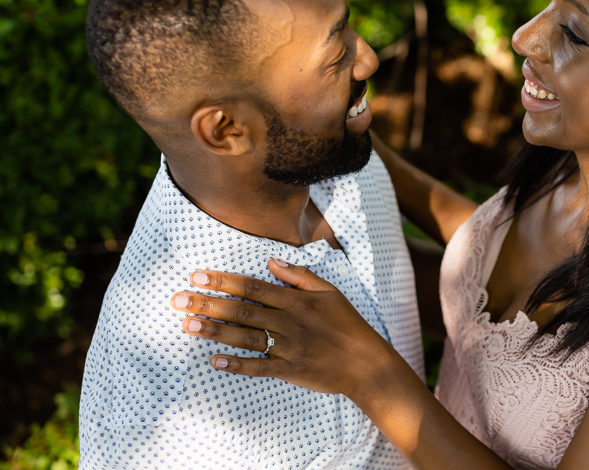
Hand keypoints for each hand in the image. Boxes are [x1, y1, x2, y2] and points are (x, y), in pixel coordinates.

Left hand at [170, 259, 396, 398]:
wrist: (366, 362)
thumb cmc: (348, 324)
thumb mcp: (330, 292)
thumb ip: (299, 276)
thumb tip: (270, 261)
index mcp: (297, 301)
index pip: (253, 287)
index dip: (224, 281)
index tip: (198, 276)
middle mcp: (290, 322)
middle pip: (242, 310)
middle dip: (208, 303)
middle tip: (178, 299)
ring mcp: (289, 347)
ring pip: (245, 337)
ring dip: (215, 330)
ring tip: (187, 324)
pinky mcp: (290, 370)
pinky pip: (259, 368)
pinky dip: (237, 365)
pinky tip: (214, 361)